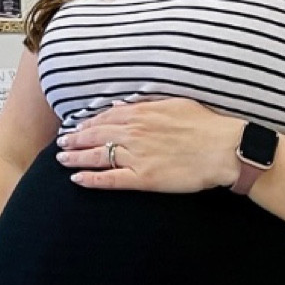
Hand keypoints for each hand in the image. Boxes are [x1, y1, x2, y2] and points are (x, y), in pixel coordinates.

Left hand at [57, 99, 243, 193]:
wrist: (224, 148)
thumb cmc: (205, 125)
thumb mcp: (175, 104)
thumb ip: (147, 105)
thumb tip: (124, 107)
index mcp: (142, 114)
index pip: (105, 118)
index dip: (87, 123)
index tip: (76, 127)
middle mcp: (134, 133)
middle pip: (95, 136)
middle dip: (74, 139)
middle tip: (60, 144)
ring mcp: (137, 156)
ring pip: (97, 156)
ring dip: (75, 158)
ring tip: (61, 160)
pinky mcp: (143, 178)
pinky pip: (110, 179)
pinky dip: (91, 179)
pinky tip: (77, 180)